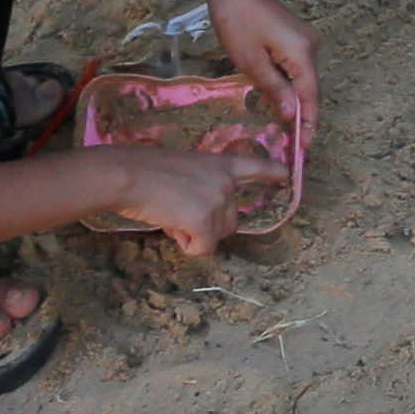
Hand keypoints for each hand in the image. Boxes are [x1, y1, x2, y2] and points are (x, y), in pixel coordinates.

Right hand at [89, 145, 262, 257]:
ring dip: (193, 234)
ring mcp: (218, 202)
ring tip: (169, 214)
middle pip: (231, 220)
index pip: (255, 167)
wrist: (126, 175)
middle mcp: (226, 183)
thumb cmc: (143, 168)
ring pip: (216, 236)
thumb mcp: (182, 168)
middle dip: (207, 225)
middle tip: (176, 211)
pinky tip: (170, 225)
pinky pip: (202, 249)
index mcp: (220, 164)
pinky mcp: (205, 222)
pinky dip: (186, 245)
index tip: (288, 175)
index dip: (273, 173)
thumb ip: (200, 184)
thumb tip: (194, 210)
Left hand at [202, 0, 318, 140]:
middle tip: (293, 145)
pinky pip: (296, 68)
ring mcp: (305, 41)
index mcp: (302, 54)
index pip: (311, 97)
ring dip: (295, 102)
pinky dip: (290, 86)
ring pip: (303, 80)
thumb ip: (274, 89)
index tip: (304, 148)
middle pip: (310, 90)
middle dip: (303, 117)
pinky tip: (280, 101)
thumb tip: (291, 113)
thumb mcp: (251, 61)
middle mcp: (311, 48)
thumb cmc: (236, 21)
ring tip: (286, 129)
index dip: (308, 124)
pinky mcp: (295, 38)